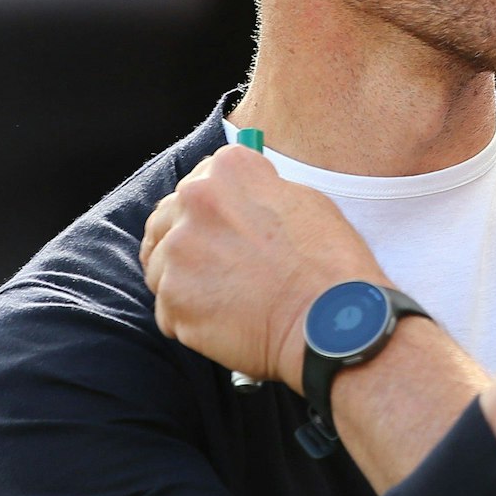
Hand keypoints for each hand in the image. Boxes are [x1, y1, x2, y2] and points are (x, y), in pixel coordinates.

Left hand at [141, 145, 386, 386]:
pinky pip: (168, 308)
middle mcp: (193, 203)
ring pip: (162, 264)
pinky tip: (227, 320)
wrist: (333, 323)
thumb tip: (238, 202)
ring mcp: (177, 253)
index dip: (217, 205)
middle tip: (222, 265)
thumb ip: (258, 192)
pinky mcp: (172, 300)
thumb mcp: (304, 202)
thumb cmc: (329, 265)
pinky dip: (191, 317)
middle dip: (189, 239)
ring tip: (229, 297)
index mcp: (228, 171)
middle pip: (168, 217)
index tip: (229, 224)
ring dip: (186, 279)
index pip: (201, 178)